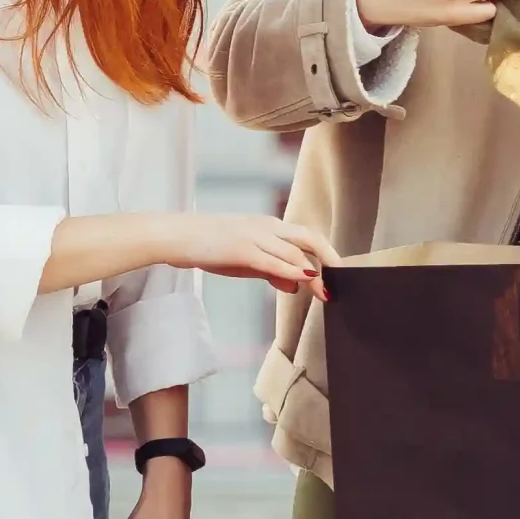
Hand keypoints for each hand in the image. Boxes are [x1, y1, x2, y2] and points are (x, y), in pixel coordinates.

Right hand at [160, 213, 334, 301]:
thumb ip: (271, 270)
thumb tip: (296, 284)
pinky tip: (305, 280)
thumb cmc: (208, 246)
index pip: (305, 237)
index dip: (325, 254)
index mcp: (267, 226)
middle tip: (343, 280)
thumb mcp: (244, 260)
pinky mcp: (242, 250)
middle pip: (309, 238)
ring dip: (315, 272)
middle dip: (330, 259)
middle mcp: (266, 227)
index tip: (336, 273)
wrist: (176, 236)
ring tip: (325, 292)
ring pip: (295, 251)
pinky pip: (274, 261)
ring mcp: (254, 236)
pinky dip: (293, 270)